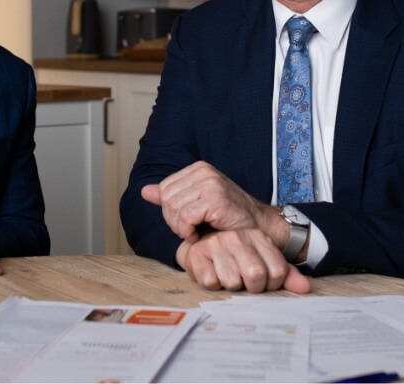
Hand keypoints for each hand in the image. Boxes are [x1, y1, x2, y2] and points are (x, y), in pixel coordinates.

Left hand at [141, 161, 278, 242]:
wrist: (258, 227)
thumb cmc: (228, 218)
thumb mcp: (196, 204)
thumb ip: (171, 197)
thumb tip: (144, 191)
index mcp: (197, 169)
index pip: (164, 189)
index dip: (170, 211)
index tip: (187, 222)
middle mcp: (203, 172)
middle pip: (166, 199)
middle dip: (174, 221)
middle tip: (191, 230)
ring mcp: (210, 183)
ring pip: (174, 209)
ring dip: (181, 229)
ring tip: (196, 232)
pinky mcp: (216, 199)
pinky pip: (185, 218)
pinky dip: (188, 232)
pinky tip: (199, 235)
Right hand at [175, 228, 310, 293]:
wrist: (201, 247)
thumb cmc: (236, 259)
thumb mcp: (264, 263)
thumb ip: (287, 276)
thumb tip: (305, 289)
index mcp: (259, 237)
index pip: (277, 271)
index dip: (270, 284)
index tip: (262, 281)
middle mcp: (238, 236)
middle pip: (256, 276)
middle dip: (251, 287)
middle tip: (244, 282)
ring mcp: (217, 243)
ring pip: (232, 281)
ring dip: (230, 285)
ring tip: (227, 275)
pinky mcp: (198, 253)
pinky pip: (211, 282)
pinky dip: (213, 284)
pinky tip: (212, 273)